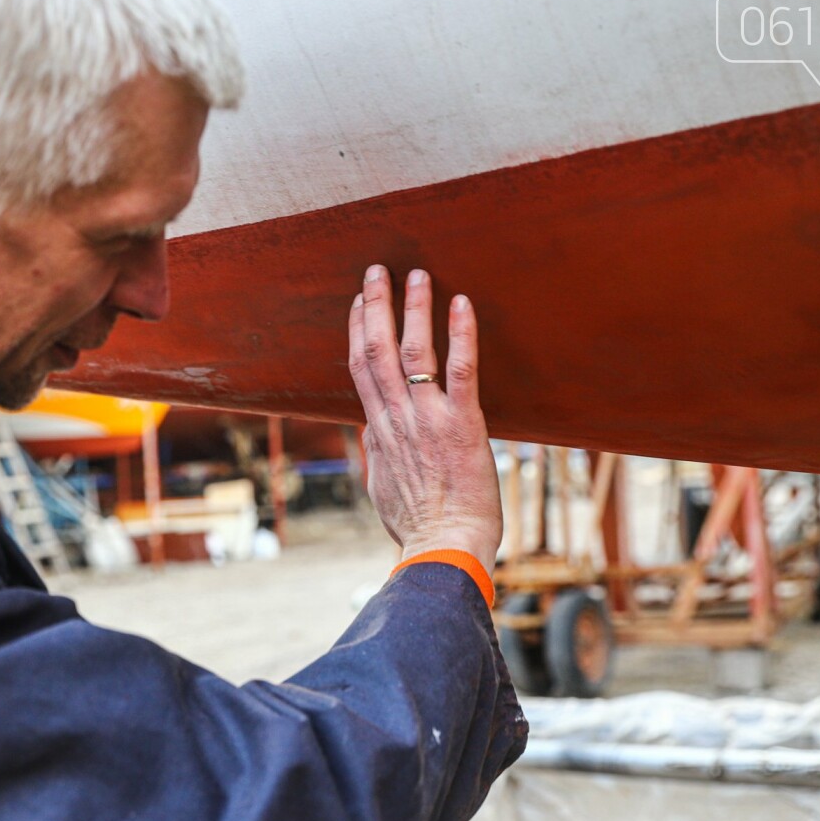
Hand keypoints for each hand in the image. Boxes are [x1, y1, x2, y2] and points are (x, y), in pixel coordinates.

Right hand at [347, 265, 501, 572]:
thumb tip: (371, 434)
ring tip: (417, 274)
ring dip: (414, 308)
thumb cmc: (416, 527)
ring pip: (413, 351)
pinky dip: (461, 334)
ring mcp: (428, 419)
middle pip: (376, 349)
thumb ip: (377, 453)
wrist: (442, 549)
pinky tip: (462, 304)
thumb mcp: (382, 488)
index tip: (357, 304)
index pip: (360, 369)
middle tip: (377, 271)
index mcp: (379, 431)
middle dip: (375, 306)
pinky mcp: (463, 425)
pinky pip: (460, 370)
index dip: (356, 331)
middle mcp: (397, 418)